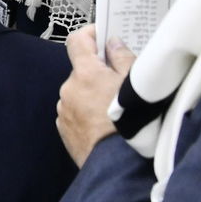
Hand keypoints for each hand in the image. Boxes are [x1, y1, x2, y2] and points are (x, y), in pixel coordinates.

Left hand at [56, 25, 136, 166]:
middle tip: (121, 80)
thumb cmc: (132, 123)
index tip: (103, 35)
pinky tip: (108, 125)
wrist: (120, 167)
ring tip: (116, 108)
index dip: (90, 34)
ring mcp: (64, 111)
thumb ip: (123, 58)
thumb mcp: (136, 84)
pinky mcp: (65, 131)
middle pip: (81, 71)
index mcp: (84, 74)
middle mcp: (68, 90)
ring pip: (79, 94)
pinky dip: (89, 114)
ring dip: (94, 95)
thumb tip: (112, 43)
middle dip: (98, 72)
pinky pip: (76, 114)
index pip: (77, 41)